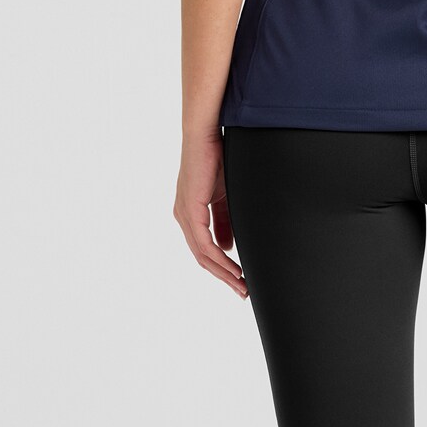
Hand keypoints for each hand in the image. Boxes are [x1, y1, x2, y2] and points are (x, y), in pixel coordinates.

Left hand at [174, 127, 246, 296]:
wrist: (206, 135)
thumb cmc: (217, 158)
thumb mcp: (225, 196)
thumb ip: (225, 221)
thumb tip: (228, 246)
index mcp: (191, 213)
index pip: (205, 249)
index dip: (222, 267)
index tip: (240, 280)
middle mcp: (184, 217)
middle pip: (202, 258)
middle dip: (224, 276)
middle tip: (242, 291)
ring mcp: (184, 214)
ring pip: (203, 255)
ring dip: (223, 272)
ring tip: (241, 285)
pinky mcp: (190, 210)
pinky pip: (203, 244)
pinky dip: (219, 259)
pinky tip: (233, 268)